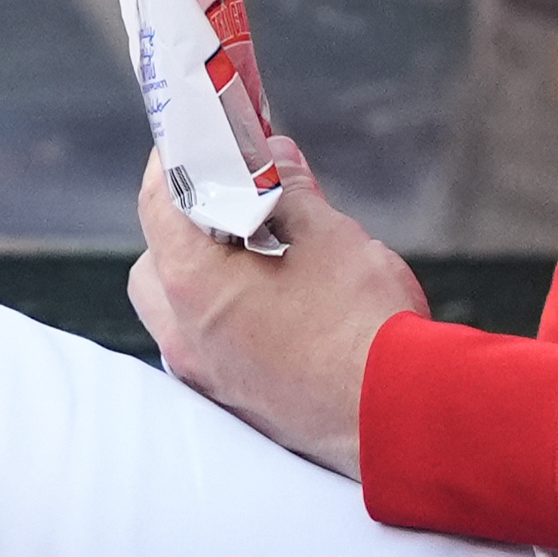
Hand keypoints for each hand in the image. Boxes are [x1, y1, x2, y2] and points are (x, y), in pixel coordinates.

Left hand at [129, 136, 426, 477]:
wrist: (402, 415)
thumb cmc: (363, 320)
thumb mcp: (328, 232)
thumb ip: (287, 188)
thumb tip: (273, 156)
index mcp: (192, 286)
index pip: (156, 205)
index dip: (174, 163)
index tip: (193, 142)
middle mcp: (184, 339)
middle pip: (155, 268)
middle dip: (182, 230)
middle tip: (228, 203)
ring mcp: (208, 381)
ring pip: (178, 316)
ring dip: (203, 281)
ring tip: (257, 257)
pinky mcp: (237, 408)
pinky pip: (210, 352)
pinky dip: (226, 323)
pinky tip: (274, 308)